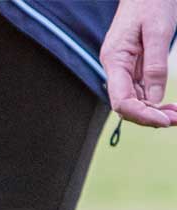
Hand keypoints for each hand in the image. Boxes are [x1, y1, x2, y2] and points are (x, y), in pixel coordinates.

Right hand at [100, 0, 176, 125]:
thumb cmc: (152, 0)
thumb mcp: (159, 30)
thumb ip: (155, 66)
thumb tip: (154, 99)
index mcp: (115, 61)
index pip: (121, 100)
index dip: (142, 114)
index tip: (164, 120)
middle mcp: (115, 68)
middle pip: (127, 104)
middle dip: (150, 116)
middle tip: (175, 120)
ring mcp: (124, 68)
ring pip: (135, 100)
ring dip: (154, 110)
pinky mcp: (133, 65)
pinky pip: (141, 89)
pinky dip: (155, 100)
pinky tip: (169, 105)